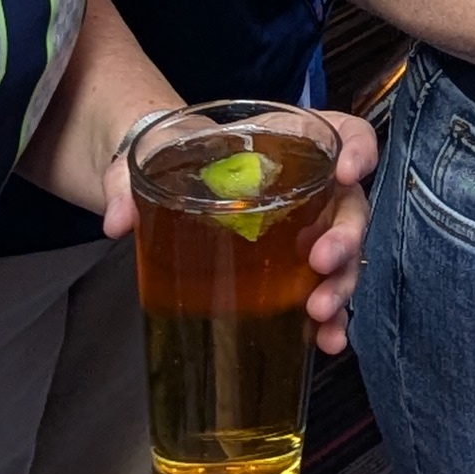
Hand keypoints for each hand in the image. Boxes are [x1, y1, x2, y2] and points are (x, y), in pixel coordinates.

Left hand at [92, 109, 383, 356]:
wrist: (166, 182)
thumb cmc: (173, 159)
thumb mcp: (149, 157)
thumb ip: (127, 180)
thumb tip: (117, 220)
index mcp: (284, 140)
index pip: (342, 131)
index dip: (357, 147)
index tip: (348, 170)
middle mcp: (308, 183)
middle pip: (348, 204)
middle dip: (344, 236)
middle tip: (320, 261)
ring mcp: (305, 230)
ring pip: (343, 254)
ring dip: (340, 285)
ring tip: (319, 315)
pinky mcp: (291, 270)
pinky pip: (321, 290)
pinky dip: (329, 319)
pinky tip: (325, 342)